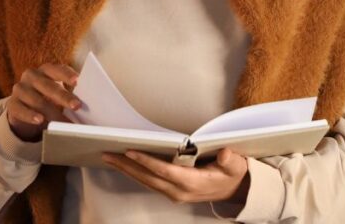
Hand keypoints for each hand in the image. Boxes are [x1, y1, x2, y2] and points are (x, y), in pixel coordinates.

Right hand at [6, 63, 81, 141]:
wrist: (24, 110)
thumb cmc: (48, 98)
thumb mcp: (58, 94)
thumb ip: (70, 94)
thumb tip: (91, 104)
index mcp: (46, 70)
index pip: (57, 69)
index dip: (67, 75)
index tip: (78, 81)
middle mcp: (32, 76)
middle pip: (48, 86)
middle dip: (64, 97)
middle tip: (77, 106)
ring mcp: (20, 89)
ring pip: (36, 100)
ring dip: (51, 112)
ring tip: (62, 121)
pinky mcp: (12, 104)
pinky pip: (20, 109)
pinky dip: (30, 115)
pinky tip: (39, 120)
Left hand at [102, 148, 249, 204]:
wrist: (234, 191)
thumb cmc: (232, 174)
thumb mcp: (237, 165)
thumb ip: (231, 160)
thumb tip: (225, 153)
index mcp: (193, 183)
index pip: (165, 171)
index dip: (147, 161)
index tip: (131, 151)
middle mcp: (180, 191)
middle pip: (148, 178)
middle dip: (127, 166)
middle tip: (107, 154)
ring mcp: (174, 193)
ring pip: (145, 182)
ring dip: (127, 170)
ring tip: (110, 158)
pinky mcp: (171, 192)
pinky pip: (149, 182)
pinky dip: (135, 173)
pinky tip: (125, 165)